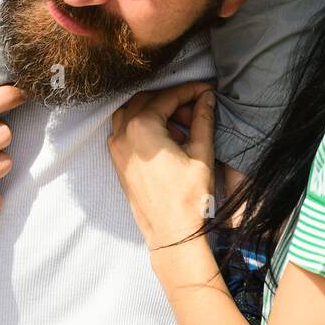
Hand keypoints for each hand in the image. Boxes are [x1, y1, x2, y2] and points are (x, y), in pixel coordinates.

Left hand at [108, 82, 216, 250]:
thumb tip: (207, 98)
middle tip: (196, 107)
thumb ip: (202, 120)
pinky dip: (143, 124)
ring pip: (132, 112)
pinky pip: (125, 130)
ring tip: (181, 124)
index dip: (190, 90)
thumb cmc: (187, 198)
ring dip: (155, 110)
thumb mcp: (201, 154)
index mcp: (142, 128)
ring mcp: (116, 149)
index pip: (168, 97)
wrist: (172, 233)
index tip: (207, 90)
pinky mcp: (117, 162)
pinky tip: (166, 137)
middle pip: (147, 100)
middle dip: (173, 99)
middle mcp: (123, 135)